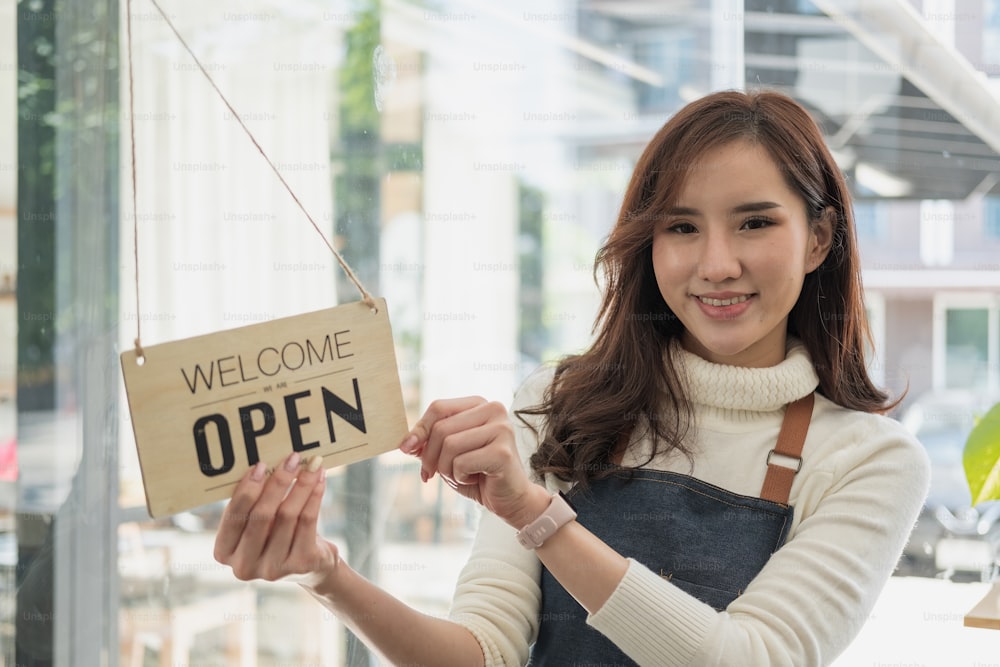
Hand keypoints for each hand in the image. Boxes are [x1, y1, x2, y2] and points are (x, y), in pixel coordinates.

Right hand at [214, 452, 336, 585]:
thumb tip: (267, 464)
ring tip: (312, 464)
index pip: (233, 517)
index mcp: (224, 551)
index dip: (246, 490)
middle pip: (261, 516)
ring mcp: (272, 569)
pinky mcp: (300, 565)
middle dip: (278, 482)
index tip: (260, 465)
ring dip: (301, 484)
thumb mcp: (258, 521)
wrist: (309, 564)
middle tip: (292, 458)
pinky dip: (314, 496)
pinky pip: (307, 522)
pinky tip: (319, 480)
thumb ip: (254, 502)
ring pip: (287, 516)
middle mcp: (244, 566)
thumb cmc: (276, 533)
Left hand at [399, 397, 549, 527]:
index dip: (419, 429)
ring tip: (460, 475)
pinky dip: (460, 477)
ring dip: (446, 468)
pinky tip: (476, 478)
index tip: (407, 449)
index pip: (439, 407)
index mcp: (480, 404)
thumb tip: (406, 443)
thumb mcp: (448, 455)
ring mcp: (501, 429)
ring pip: (449, 445)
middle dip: (430, 456)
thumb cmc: (479, 474)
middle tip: (433, 473)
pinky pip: (461, 463)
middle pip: (441, 428)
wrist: (511, 499)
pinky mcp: (503, 452)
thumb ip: (429, 443)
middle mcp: (494, 410)